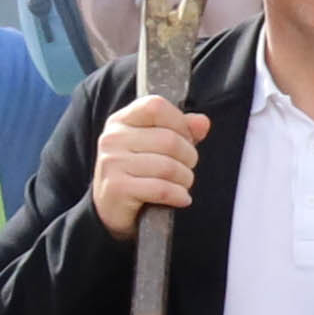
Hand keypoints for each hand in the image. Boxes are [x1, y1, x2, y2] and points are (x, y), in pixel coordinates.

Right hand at [89, 97, 206, 238]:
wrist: (111, 208)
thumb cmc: (138, 172)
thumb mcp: (156, 145)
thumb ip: (182, 130)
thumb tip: (202, 122)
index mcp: (122, 121)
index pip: (156, 106)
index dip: (179, 123)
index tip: (184, 139)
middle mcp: (113, 138)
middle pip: (169, 140)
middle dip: (189, 158)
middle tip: (185, 168)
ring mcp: (112, 163)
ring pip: (169, 167)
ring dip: (185, 180)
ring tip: (181, 184)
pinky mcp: (117, 188)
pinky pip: (162, 189)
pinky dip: (178, 195)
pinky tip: (179, 198)